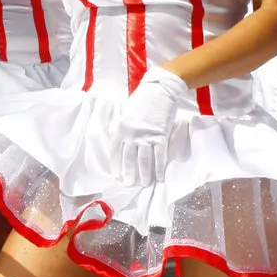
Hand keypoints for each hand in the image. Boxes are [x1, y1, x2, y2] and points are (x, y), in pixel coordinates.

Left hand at [115, 65, 188, 186]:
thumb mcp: (124, 112)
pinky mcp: (160, 136)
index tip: (117, 175)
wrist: (159, 91)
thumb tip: (118, 141)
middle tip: (130, 184)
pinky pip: (159, 156)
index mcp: (120, 128)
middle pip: (129, 159)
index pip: (115, 151)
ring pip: (144, 161)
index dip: (116, 165)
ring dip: (144, 175)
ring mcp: (146, 137)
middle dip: (129, 174)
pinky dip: (160, 168)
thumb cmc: (141, 100)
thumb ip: (120, 127)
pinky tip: (159, 178)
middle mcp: (131, 135)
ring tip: (143, 185)